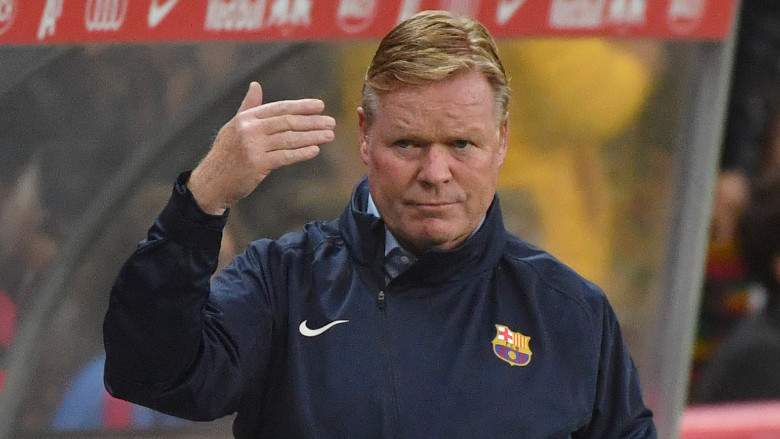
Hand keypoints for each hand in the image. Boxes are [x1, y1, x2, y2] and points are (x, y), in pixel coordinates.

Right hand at [188, 82, 334, 214]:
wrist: (211, 182)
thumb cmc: (226, 154)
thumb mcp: (234, 127)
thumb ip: (248, 107)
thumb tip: (256, 85)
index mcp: (246, 118)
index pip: (279, 108)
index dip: (301, 106)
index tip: (320, 106)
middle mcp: (249, 129)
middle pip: (287, 122)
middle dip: (312, 122)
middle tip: (331, 122)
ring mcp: (253, 147)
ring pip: (289, 139)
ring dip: (312, 137)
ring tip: (329, 135)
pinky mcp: (257, 164)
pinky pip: (285, 156)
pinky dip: (302, 153)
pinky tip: (315, 150)